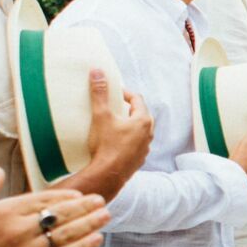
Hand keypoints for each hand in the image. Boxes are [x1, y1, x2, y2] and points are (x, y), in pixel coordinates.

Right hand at [0, 170, 114, 246]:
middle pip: (60, 214)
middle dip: (84, 206)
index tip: (80, 194)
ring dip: (89, 224)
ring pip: (66, 234)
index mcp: (3, 212)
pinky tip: (95, 240)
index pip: (43, 199)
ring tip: (105, 216)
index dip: (65, 196)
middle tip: (101, 201)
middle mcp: (18, 230)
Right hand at [83, 74, 153, 193]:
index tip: (114, 91)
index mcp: (143, 120)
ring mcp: (145, 148)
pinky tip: (115, 142)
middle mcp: (149, 134)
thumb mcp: (101, 116)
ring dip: (129, 125)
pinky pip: (135, 145)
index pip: (137, 99)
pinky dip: (127, 140)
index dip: (125, 93)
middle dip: (128, 108)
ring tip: (114, 123)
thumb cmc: (106, 144)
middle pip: (140, 114)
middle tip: (114, 106)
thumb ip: (100, 93)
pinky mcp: (138, 160)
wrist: (107, 174)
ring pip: (139, 131)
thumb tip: (97, 72)